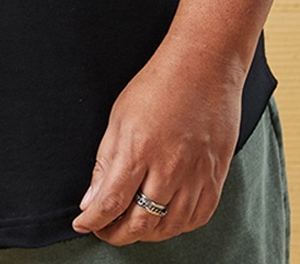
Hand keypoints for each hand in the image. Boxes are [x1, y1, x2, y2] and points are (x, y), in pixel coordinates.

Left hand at [71, 36, 243, 244]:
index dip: (94, 220)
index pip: (111, 203)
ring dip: (145, 233)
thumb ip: (106, 161)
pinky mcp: (216, 177)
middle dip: (117, 233)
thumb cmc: (159, 85)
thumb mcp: (119, 116)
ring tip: (132, 225)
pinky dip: (176, 226)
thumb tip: (92, 199)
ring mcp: (196, 175)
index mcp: (139, 149)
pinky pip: (196, 219)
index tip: (83, 224)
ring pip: (168, 227)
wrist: (204, 66)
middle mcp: (168, 168)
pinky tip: (165, 218)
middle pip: (140, 223)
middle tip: (106, 228)